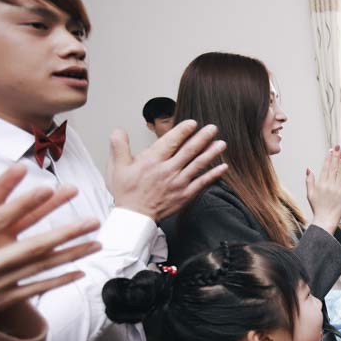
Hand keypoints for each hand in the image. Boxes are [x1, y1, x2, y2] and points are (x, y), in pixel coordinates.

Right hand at [0, 165, 101, 317]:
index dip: (22, 203)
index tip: (45, 187)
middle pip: (33, 244)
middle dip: (66, 231)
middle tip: (94, 220)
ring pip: (42, 266)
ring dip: (72, 254)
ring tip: (98, 242)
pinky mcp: (3, 300)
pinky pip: (36, 288)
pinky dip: (59, 280)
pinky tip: (80, 272)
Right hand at [108, 120, 227, 219]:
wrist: (135, 217)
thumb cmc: (127, 192)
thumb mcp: (117, 167)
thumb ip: (119, 146)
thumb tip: (119, 130)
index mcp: (152, 161)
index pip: (171, 141)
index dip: (183, 130)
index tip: (192, 123)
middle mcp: (168, 170)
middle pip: (189, 150)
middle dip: (202, 137)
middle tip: (212, 128)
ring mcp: (178, 183)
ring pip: (198, 164)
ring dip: (211, 153)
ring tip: (221, 143)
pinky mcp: (185, 194)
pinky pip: (202, 182)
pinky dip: (214, 174)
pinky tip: (223, 167)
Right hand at [306, 144, 340, 232]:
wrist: (325, 220)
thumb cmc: (317, 207)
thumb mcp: (310, 193)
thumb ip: (309, 180)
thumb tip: (309, 168)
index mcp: (321, 184)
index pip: (325, 168)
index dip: (328, 158)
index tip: (331, 150)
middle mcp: (329, 185)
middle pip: (333, 168)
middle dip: (336, 156)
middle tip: (339, 146)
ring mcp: (337, 190)